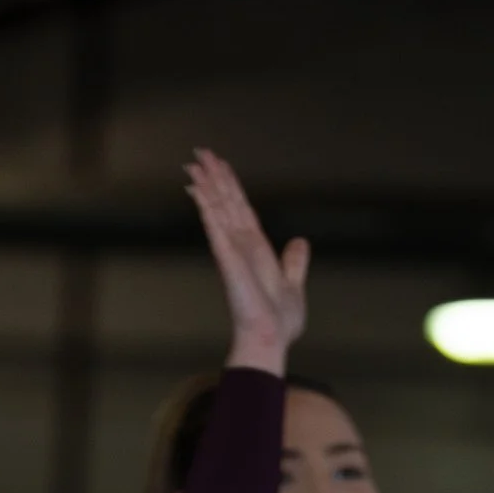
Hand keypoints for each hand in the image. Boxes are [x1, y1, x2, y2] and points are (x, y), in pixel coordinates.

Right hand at [188, 147, 308, 370]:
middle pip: (226, 202)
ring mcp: (231, 251)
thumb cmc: (279, 322)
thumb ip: (294, 262)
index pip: (242, 209)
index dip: (231, 186)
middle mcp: (241, 246)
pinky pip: (215, 228)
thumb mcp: (294, 284)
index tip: (221, 165)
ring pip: (217, 209)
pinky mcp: (227, 260)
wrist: (271, 339)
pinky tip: (197, 190)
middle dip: (214, 177)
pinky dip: (206, 208)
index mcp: (256, 248)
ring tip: (194, 163)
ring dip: (206, 185)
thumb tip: (300, 242)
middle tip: (200, 153)